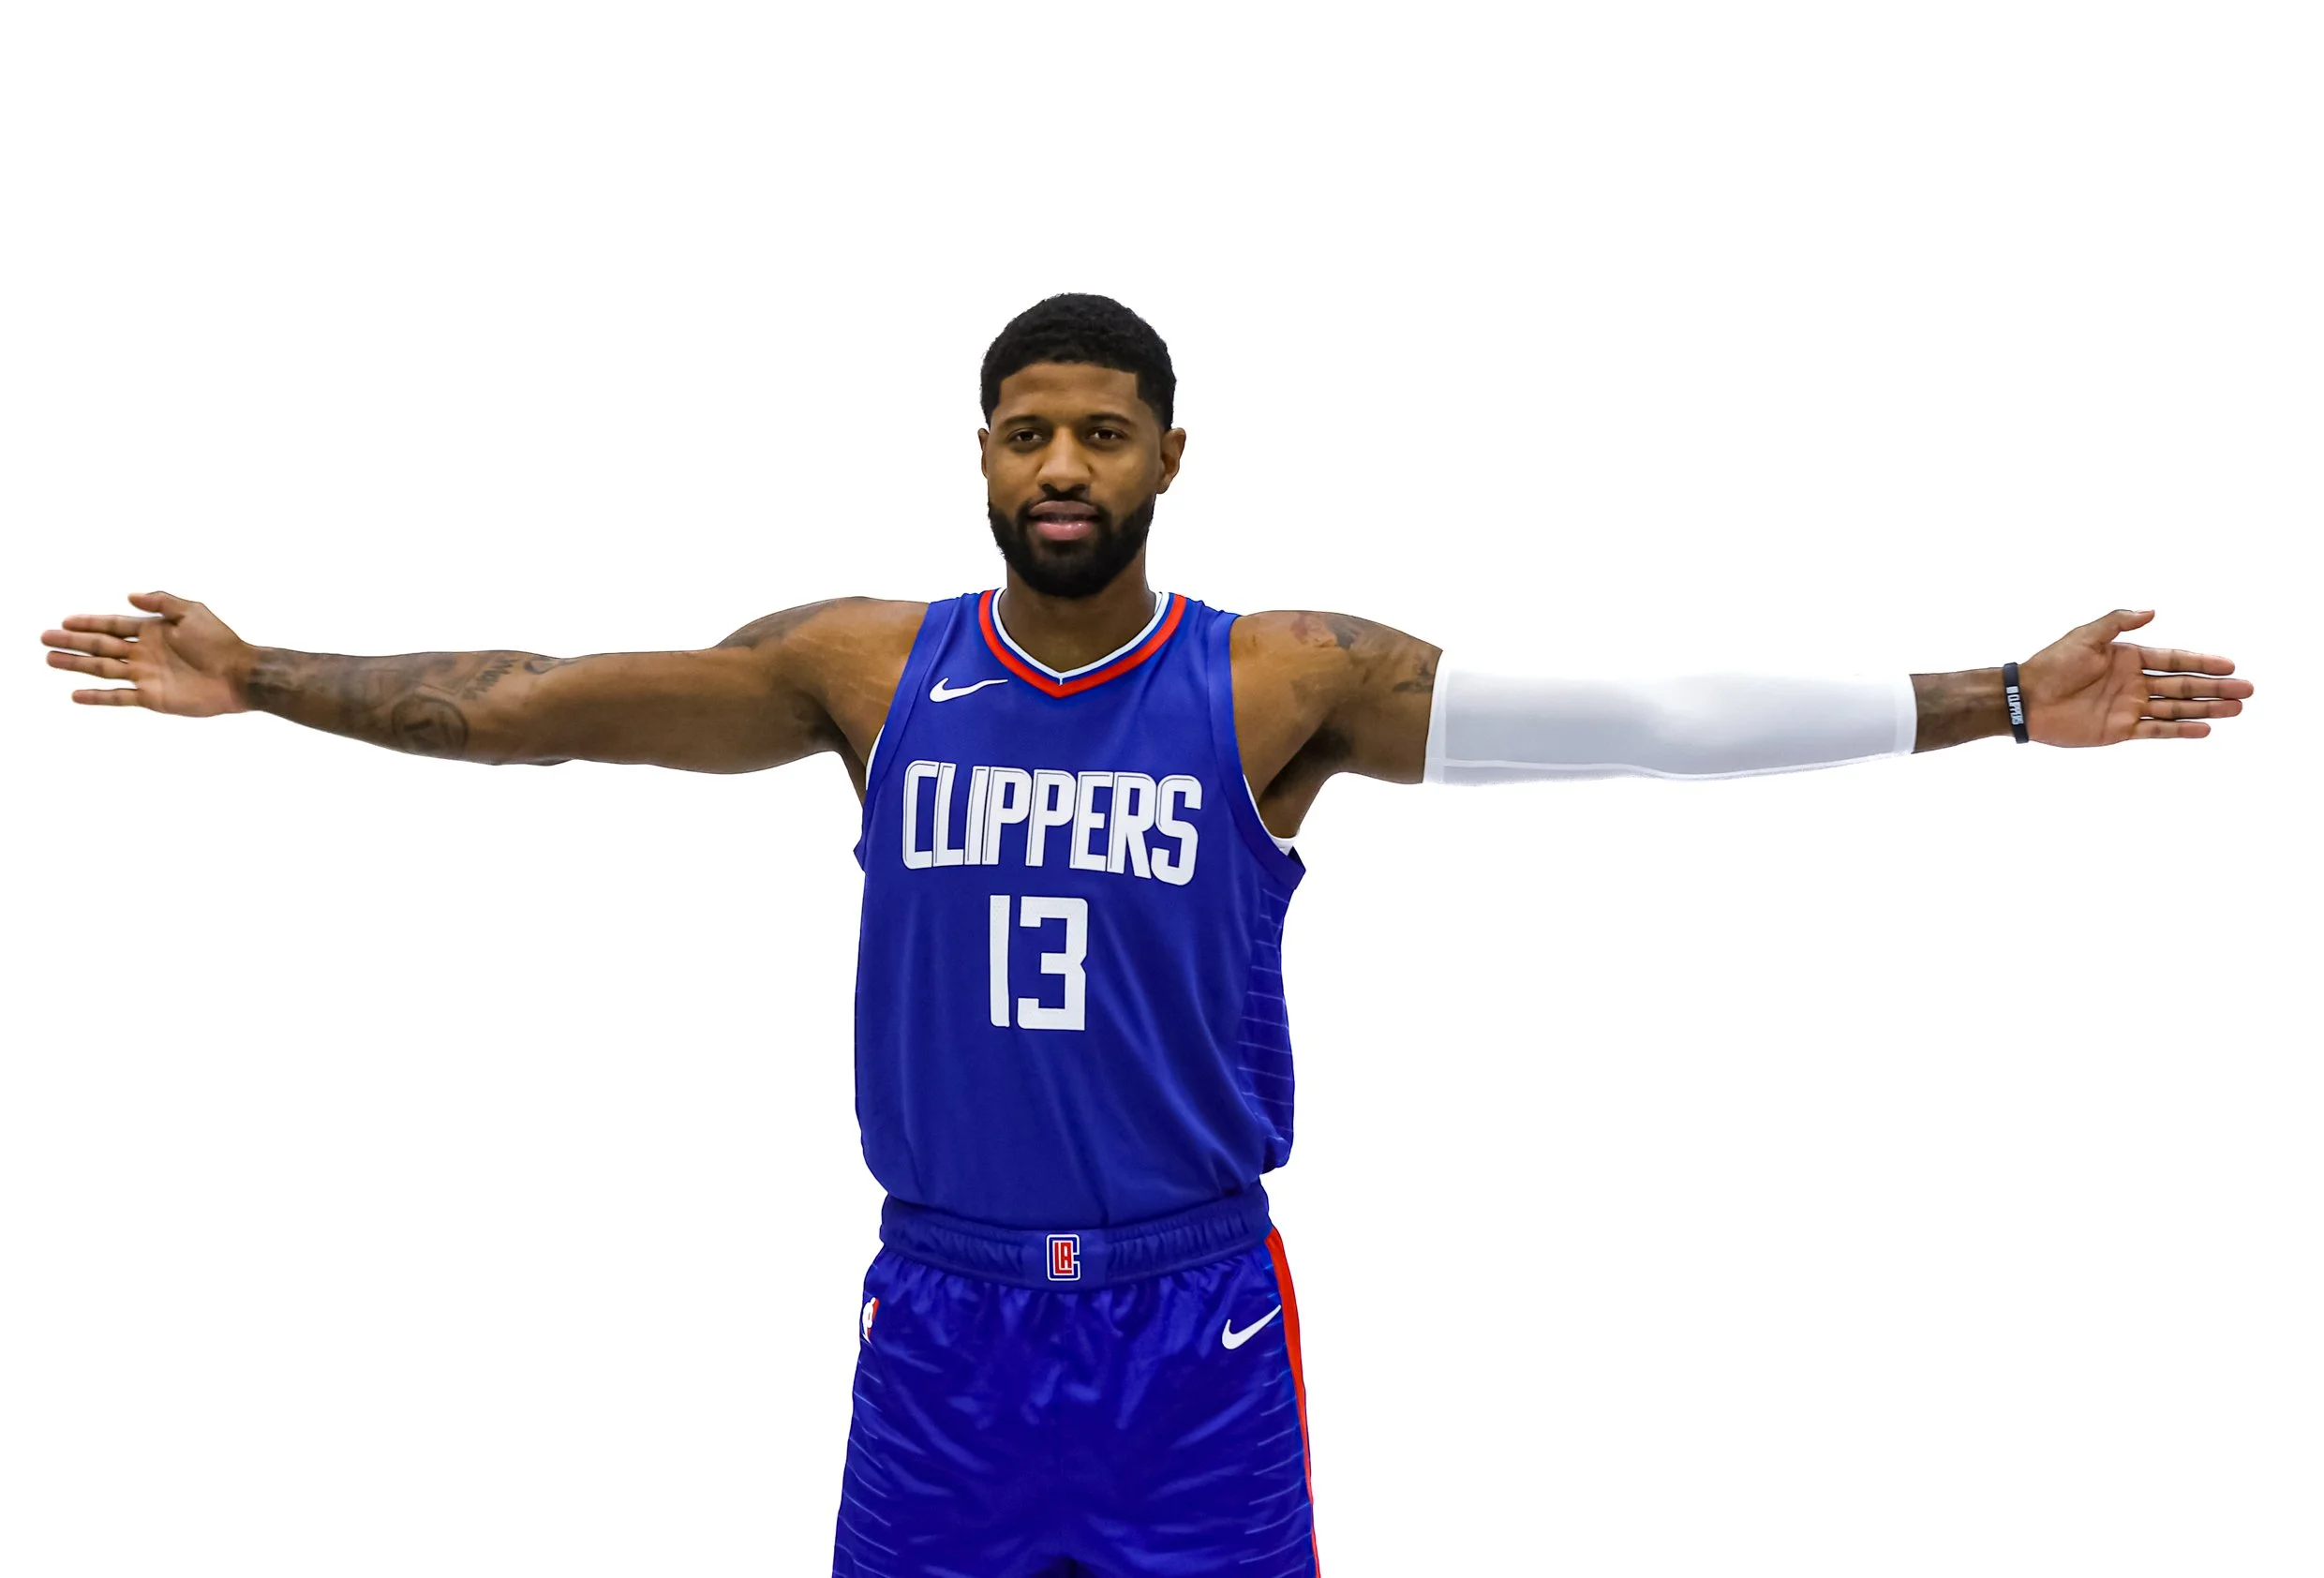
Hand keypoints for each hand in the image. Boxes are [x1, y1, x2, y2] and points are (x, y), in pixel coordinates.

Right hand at [42, 591, 257, 716]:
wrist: (239, 674)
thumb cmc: (221, 642)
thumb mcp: (192, 611)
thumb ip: (161, 601)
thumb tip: (130, 596)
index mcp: (153, 631)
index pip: (113, 624)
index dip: (90, 622)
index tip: (66, 620)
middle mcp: (144, 653)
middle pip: (100, 645)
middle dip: (73, 641)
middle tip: (45, 637)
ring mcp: (146, 675)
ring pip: (102, 668)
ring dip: (76, 665)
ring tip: (50, 659)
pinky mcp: (151, 697)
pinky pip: (118, 696)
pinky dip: (97, 696)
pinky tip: (76, 694)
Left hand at [2020, 609, 2252, 746]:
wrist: (2026, 700)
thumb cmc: (2052, 665)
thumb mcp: (2085, 636)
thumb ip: (2118, 621)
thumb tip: (2152, 610)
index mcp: (2128, 658)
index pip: (2174, 660)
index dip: (2202, 663)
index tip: (2230, 666)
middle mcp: (2134, 682)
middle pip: (2183, 685)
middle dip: (2215, 688)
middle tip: (2248, 690)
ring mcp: (2129, 707)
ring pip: (2176, 708)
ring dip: (2206, 709)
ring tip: (2236, 709)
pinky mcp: (2119, 730)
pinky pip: (2157, 731)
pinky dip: (2180, 731)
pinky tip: (2204, 730)